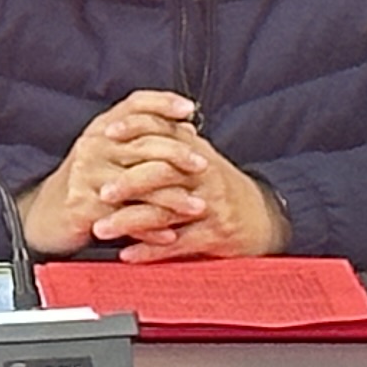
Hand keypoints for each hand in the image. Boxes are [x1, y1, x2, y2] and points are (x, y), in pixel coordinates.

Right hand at [21, 91, 217, 254]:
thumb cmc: (86, 183)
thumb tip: (187, 127)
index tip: (189, 110)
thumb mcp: (109, 152)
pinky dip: (151, 228)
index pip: (134, 104)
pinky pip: (126, 216)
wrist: (45, 214)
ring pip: (140, 182)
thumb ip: (143, 138)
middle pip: (143, 142)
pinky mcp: (82, 204)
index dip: (163, 102)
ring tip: (198, 207)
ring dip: (173, 197)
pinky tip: (171, 235)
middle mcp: (93, 145)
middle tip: (204, 165)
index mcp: (102, 128)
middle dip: (178, 154)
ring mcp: (87, 174)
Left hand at [101, 143, 290, 260]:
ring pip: (165, 212)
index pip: (164, 132)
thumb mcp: (201, 157)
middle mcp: (205, 175)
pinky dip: (150, 250)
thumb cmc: (223, 187)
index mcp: (197, 153)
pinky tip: (126, 255)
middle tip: (100, 192)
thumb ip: (172, 138)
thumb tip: (139, 111)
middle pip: (162, 173)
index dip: (135, 129)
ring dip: (129, 221)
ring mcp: (211, 206)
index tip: (106, 133)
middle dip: (128, 183)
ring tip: (101, 229)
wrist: (265, 217)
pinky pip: (178, 243)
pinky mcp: (216, 235)